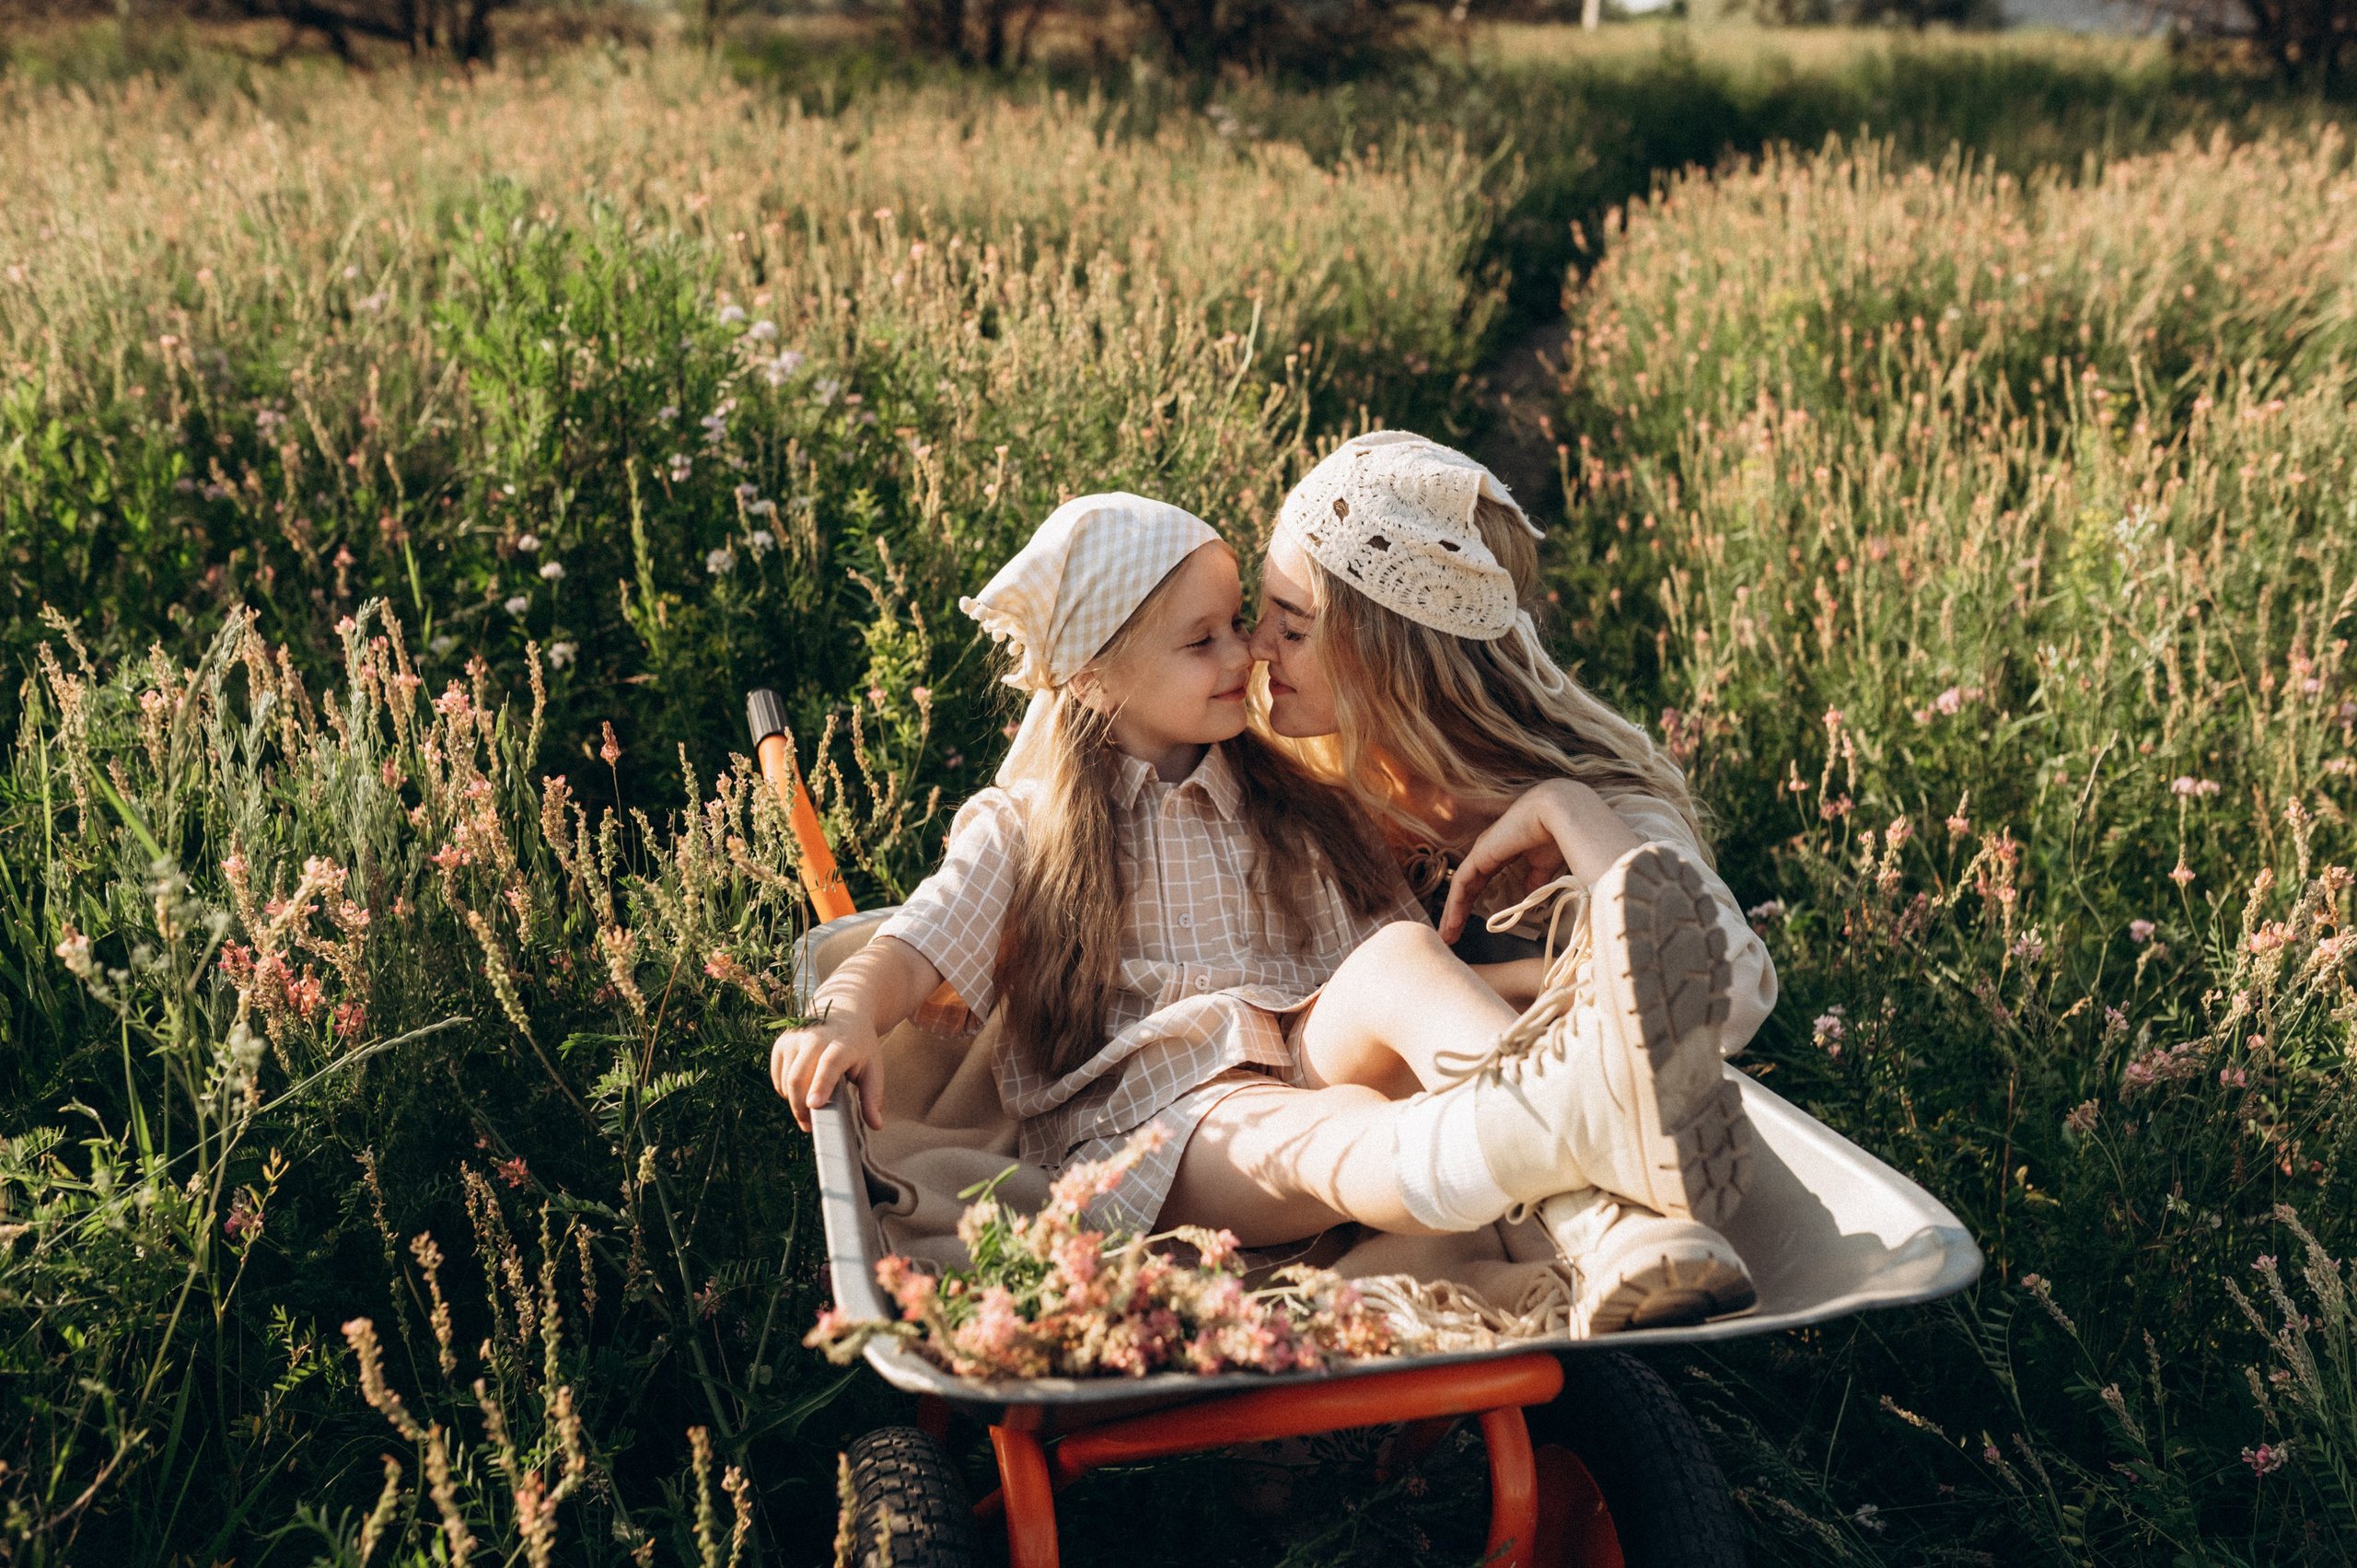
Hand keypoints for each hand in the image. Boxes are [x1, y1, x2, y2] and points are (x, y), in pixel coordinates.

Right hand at [772, 1002, 886, 1132]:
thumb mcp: (872, 1067)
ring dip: (795, 1100)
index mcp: (841, 1043)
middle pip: (798, 1077)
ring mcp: (794, 1039)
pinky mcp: (781, 1043)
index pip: (828, 1064)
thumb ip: (873, 1096)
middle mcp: (814, 1037)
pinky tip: (802, 1088)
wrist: (843, 1011)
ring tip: (811, 1103)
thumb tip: (876, 1126)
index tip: (814, 1105)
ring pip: (786, 1081)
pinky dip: (786, 1091)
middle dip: (800, 1107)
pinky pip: (778, 1078)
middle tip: (809, 1126)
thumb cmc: (859, 1044)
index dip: (820, 1085)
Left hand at [1437, 779, 1640, 942]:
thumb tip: (1528, 897)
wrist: (1559, 814)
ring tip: (1446, 937)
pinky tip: (1452, 922)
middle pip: (1467, 887)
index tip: (1465, 926)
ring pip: (1461, 888)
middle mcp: (1487, 851)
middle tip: (1450, 937)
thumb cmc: (1557, 834)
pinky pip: (1462, 883)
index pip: (1480, 881)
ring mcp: (1481, 852)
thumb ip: (1533, 880)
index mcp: (1500, 852)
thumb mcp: (1543, 865)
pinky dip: (1455, 904)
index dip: (1472, 903)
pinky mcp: (1480, 854)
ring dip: (1452, 913)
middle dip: (1457, 912)